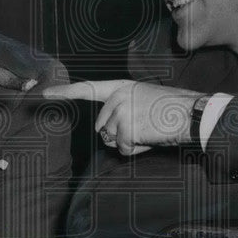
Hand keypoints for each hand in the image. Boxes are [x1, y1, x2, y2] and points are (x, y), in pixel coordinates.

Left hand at [44, 80, 201, 154]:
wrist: (193, 113)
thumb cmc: (172, 109)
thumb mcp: (143, 101)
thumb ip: (123, 110)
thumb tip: (107, 133)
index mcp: (121, 87)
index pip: (88, 89)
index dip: (65, 92)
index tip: (44, 93)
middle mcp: (117, 96)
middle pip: (102, 127)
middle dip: (119, 134)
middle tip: (145, 127)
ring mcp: (121, 111)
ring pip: (111, 140)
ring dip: (129, 142)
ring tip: (149, 131)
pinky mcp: (127, 127)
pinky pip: (123, 149)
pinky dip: (137, 150)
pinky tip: (151, 137)